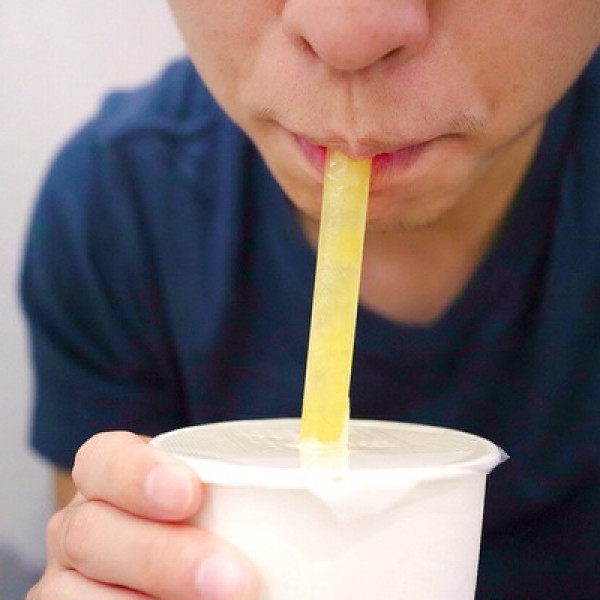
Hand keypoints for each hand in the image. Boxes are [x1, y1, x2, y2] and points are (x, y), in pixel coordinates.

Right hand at [27, 431, 258, 599]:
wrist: (168, 578)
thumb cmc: (203, 530)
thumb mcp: (216, 502)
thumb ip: (248, 491)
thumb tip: (329, 468)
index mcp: (110, 483)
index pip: (103, 461)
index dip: (137, 473)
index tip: (190, 493)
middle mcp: (80, 530)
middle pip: (91, 534)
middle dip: (161, 558)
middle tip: (234, 581)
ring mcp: (66, 587)